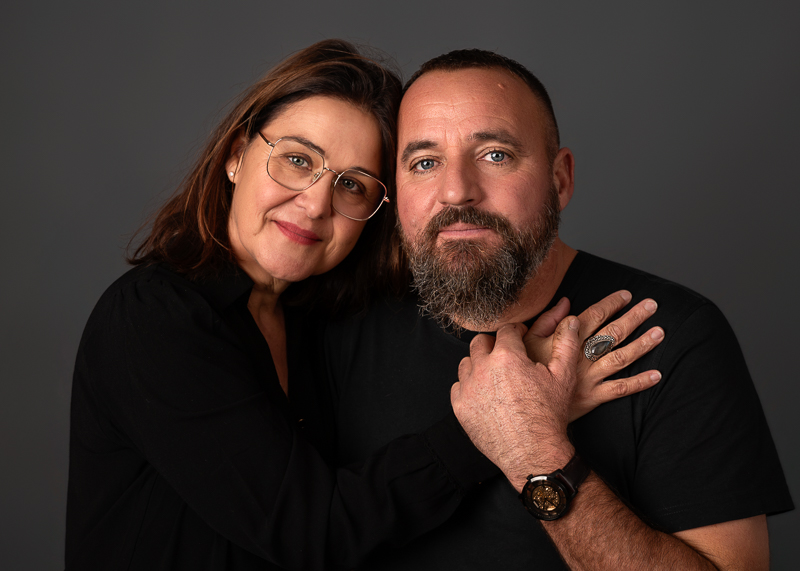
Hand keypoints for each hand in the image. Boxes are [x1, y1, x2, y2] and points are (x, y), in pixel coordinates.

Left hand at [451, 319, 579, 489]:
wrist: (533, 453)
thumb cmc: (548, 416)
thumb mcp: (563, 376)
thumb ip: (566, 344)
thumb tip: (570, 321)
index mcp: (507, 356)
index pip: (505, 330)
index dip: (515, 332)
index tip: (520, 339)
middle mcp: (483, 368)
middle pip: (480, 342)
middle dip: (494, 344)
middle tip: (506, 355)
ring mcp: (468, 388)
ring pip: (467, 362)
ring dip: (479, 364)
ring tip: (495, 375)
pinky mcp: (460, 406)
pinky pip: (458, 386)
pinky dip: (469, 386)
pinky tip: (485, 393)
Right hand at [525, 291, 663, 421]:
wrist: (524, 405)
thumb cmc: (524, 371)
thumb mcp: (528, 341)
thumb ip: (548, 321)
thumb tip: (565, 302)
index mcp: (567, 341)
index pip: (594, 316)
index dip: (611, 304)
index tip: (626, 295)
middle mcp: (582, 357)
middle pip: (612, 334)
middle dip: (634, 318)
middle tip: (652, 306)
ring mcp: (590, 377)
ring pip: (620, 358)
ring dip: (642, 345)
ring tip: (659, 333)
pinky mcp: (593, 397)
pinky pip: (620, 389)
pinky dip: (639, 383)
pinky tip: (656, 375)